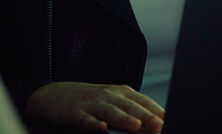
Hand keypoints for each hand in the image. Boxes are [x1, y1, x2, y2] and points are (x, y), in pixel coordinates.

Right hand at [25, 81, 164, 131]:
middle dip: (145, 116)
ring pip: (110, 112)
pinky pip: (85, 119)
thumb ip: (130, 111)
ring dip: (124, 119)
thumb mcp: (110, 102)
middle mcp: (108, 96)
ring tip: (136, 127)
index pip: (142, 101)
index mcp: (120, 92)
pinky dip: (93, 123)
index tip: (169, 120)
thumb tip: (151, 126)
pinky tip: (101, 128)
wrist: (52, 96)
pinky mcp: (74, 113)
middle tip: (159, 125)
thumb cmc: (88, 101)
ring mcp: (91, 104)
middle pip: (129, 106)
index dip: (156, 111)